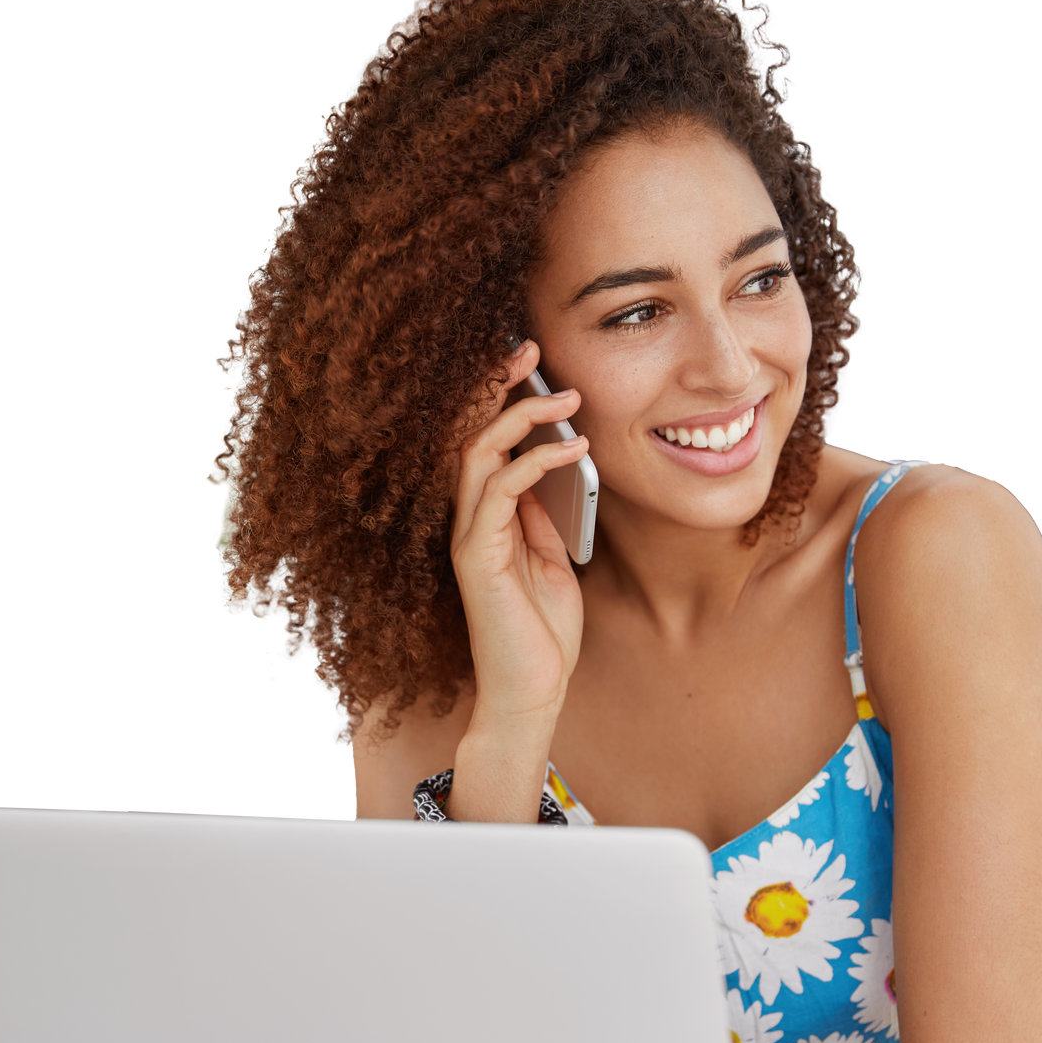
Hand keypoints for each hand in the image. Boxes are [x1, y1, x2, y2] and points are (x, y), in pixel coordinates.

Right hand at [449, 339, 588, 729]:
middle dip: (498, 387)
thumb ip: (545, 518)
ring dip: (521, 415)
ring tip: (566, 396)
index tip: (532, 363)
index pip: (484, 442)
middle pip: (470, 433)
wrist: (531, 694)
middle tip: (530, 348)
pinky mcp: (476, 555)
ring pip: (477, 452)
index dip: (501, 399)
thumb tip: (556, 469)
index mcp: (485, 519)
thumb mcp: (554, 562)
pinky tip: (573, 448)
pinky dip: (536, 461)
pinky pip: (498, 490)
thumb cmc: (543, 636)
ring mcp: (469, 536)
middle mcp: (468, 520)